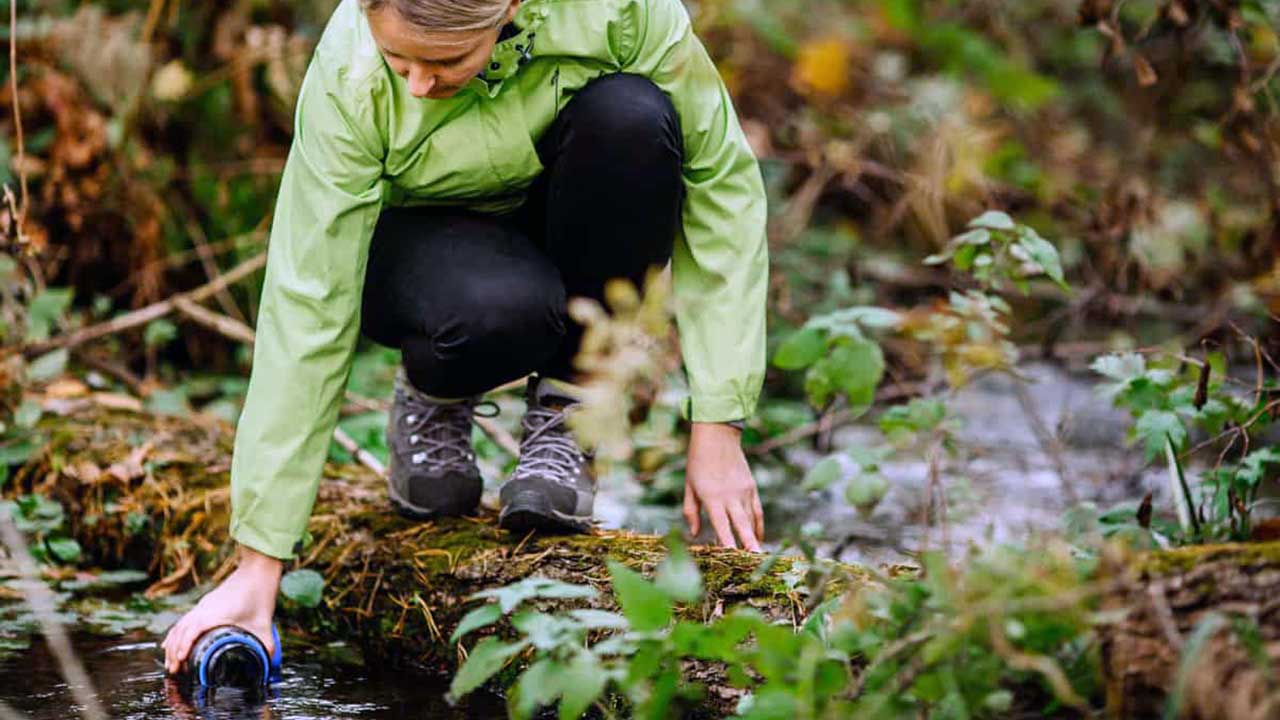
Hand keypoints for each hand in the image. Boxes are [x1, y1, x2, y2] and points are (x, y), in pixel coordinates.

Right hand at [161, 544, 281, 674]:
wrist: (257, 569)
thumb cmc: (259, 593)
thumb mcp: (264, 622)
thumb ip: (266, 643)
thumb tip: (269, 662)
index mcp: (215, 613)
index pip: (192, 630)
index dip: (184, 645)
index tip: (180, 660)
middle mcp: (204, 609)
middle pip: (180, 631)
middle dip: (174, 652)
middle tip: (173, 671)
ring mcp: (203, 606)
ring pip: (180, 626)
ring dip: (172, 644)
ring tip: (170, 665)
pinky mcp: (205, 604)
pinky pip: (184, 621)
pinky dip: (175, 634)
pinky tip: (169, 644)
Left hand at [683, 422, 763, 550]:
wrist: (717, 435)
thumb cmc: (698, 462)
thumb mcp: (689, 486)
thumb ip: (691, 512)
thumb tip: (695, 534)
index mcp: (712, 497)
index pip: (722, 524)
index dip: (728, 542)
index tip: (733, 557)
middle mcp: (730, 496)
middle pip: (742, 524)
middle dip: (749, 543)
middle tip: (756, 559)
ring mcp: (743, 491)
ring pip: (752, 519)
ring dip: (754, 537)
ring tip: (757, 555)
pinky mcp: (751, 487)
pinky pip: (757, 510)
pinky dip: (758, 525)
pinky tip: (758, 537)